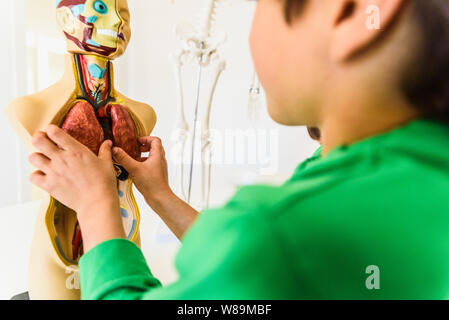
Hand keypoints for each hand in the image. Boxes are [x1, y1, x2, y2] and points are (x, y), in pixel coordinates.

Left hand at [29, 125, 124, 250]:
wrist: (97, 202)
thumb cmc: (104, 183)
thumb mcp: (107, 164)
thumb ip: (105, 151)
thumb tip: (108, 142)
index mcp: (76, 150)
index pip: (54, 132)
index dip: (51, 130)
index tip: (54, 133)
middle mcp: (61, 159)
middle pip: (38, 141)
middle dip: (38, 139)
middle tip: (43, 142)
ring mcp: (54, 172)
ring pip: (33, 157)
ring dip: (37, 157)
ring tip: (44, 160)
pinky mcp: (49, 185)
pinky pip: (33, 176)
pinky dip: (37, 175)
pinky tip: (44, 176)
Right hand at [112, 136, 171, 208]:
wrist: (160, 198)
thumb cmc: (152, 184)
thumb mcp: (134, 169)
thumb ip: (124, 158)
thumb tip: (115, 150)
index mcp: (158, 155)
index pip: (155, 140)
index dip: (146, 138)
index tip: (137, 141)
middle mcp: (160, 161)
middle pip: (154, 147)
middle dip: (144, 146)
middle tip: (135, 148)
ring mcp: (159, 168)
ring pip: (152, 157)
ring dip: (142, 156)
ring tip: (133, 158)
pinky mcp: (156, 175)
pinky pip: (150, 165)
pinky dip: (143, 164)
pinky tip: (134, 170)